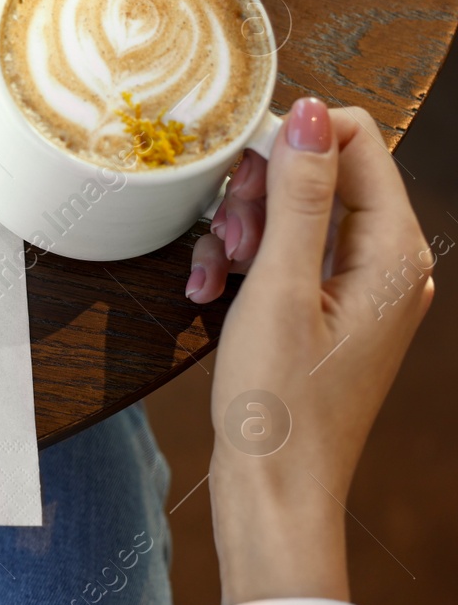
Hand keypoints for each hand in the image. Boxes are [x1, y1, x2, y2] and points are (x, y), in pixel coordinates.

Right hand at [188, 97, 432, 604]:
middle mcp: (389, 264)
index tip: (235, 174)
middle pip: (323, 175)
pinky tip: (210, 292)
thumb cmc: (280, 405)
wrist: (275, 492)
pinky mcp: (328, 311)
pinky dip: (243, 264)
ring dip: (242, 230)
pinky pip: (285, 257)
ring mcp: (360, 289)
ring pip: (295, 215)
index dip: (290, 142)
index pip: (358, 141)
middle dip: (260, 192)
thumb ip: (297, 195)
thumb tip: (310, 113)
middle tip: (224, 236)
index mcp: (394, 253)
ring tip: (212, 274)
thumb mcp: (277, 288)